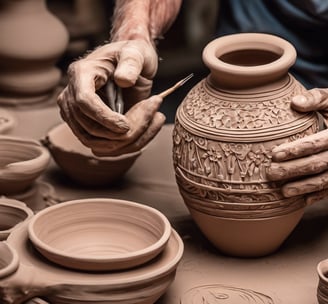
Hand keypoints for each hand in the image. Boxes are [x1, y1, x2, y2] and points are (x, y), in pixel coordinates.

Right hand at [57, 40, 164, 155]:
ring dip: (115, 142)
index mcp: (82, 73)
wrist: (129, 65)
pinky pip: (93, 141)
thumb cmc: (132, 56)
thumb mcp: (137, 53)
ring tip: (140, 131)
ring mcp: (73, 109)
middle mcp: (71, 92)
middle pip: (84, 124)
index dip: (104, 117)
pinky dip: (113, 144)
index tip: (126, 125)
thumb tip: (123, 80)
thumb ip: (132, 62)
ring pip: (87, 138)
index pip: (84, 101)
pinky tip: (134, 135)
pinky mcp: (81, 122)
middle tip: (138, 130)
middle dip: (112, 133)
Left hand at [266, 88, 327, 204]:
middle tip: (271, 174)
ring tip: (283, 192)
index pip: (315, 143)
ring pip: (325, 180)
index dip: (296, 150)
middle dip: (293, 170)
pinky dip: (318, 195)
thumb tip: (295, 102)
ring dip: (304, 187)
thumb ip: (317, 99)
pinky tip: (302, 201)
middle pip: (318, 163)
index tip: (274, 155)